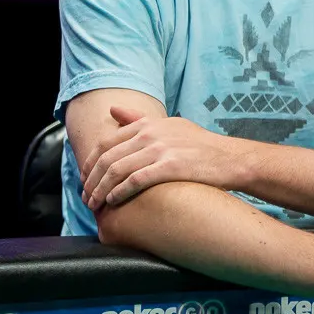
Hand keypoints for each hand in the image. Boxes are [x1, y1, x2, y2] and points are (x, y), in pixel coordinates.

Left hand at [81, 107, 242, 210]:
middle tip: (86, 198)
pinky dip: (119, 193)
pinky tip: (114, 202)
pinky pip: (135, 180)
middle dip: (91, 181)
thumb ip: (139, 119)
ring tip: (95, 204)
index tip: (85, 179)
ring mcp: (161, 149)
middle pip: (107, 158)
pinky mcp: (170, 166)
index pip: (106, 143)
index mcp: (148, 124)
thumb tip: (113, 109)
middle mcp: (151, 134)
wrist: (229, 159)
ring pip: (117, 170)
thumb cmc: (200, 145)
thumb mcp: (170, 125)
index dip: (90, 163)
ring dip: (101, 191)